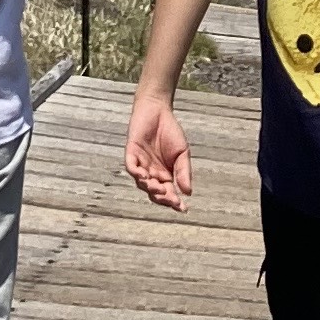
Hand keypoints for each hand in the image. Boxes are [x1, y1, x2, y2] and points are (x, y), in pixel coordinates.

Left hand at [124, 89, 192, 213]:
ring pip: (142, 183)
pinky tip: (144, 176)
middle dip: (162, 198)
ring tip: (158, 188)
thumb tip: (188, 192)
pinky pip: (131, 167)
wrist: (158, 110)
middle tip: (171, 199)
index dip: (174, 202)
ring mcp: (140, 164)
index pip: (168, 194)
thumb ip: (184, 171)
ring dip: (150, 188)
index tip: (183, 208)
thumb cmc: (171, 132)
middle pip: (154, 193)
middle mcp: (152, 173)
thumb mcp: (182, 153)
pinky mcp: (131, 153)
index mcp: (165, 175)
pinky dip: (136, 173)